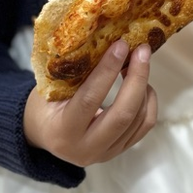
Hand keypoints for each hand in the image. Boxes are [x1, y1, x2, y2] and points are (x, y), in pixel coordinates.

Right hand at [23, 39, 157, 165]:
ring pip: (139, 119)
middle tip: (142, 50)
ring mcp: (106, 153)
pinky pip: (145, 124)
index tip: (121, 45)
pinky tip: (142, 84)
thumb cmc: (45, 105)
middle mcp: (86, 148)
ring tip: (139, 61)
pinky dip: (149, 100)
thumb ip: (74, 74)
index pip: (90, 100)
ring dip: (144, 85)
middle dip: (137, 78)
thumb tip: (105, 40)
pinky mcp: (120, 150)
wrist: (43, 135)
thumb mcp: (50, 90)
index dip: (108, 70)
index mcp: (63, 131)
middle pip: (123, 115)